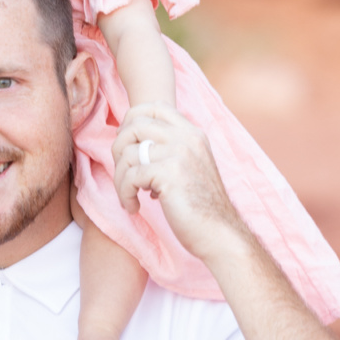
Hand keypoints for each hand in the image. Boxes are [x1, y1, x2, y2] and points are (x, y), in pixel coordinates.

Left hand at [112, 103, 241, 262]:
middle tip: (123, 173)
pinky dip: (124, 194)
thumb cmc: (200, 206)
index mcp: (192, 133)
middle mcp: (186, 138)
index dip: (133, 118)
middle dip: (118, 148)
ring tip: (127, 195)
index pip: (156, 106)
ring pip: (127, 153)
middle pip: (134, 125)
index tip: (127, 141)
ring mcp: (179, 154)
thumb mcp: (190, 167)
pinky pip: (130, 176)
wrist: (220, 234)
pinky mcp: (169, 175)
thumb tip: (134, 146)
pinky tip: (133, 207)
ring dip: (119, 177)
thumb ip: (170, 151)